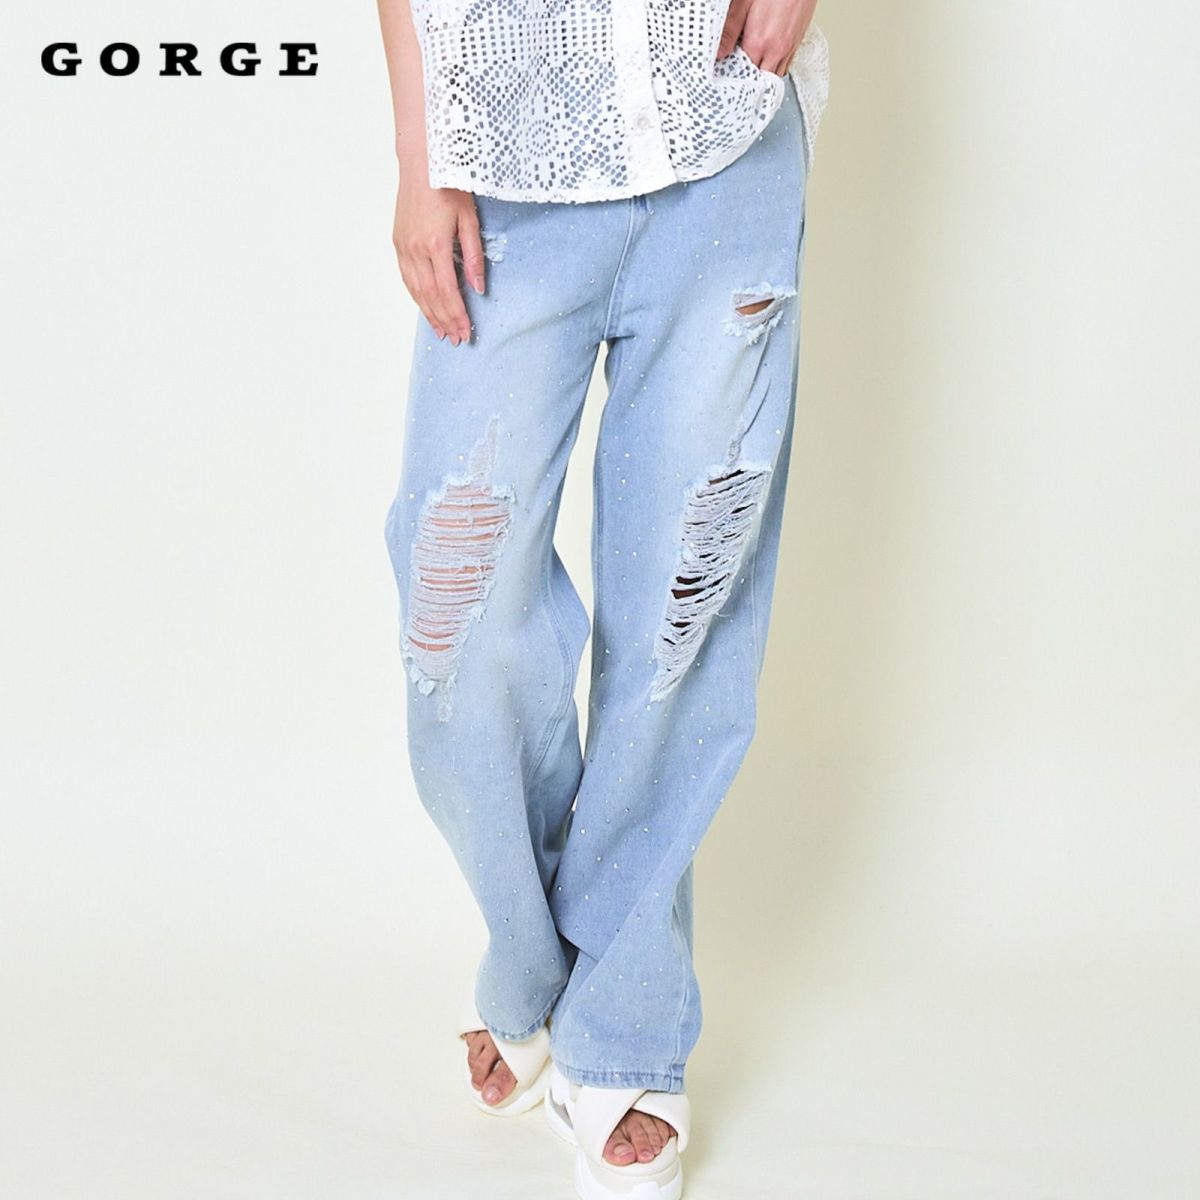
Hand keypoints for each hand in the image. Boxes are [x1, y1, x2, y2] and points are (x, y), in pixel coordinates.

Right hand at [391, 159, 484, 345]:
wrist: (422, 163)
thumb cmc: (449, 185)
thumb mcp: (470, 219)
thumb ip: (474, 256)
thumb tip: (478, 288)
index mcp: (435, 244)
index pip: (448, 291)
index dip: (458, 315)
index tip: (467, 331)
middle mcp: (416, 249)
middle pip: (431, 296)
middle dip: (445, 320)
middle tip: (457, 339)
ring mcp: (403, 247)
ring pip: (416, 291)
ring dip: (430, 314)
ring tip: (442, 332)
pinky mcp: (398, 243)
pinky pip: (407, 278)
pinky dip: (417, 297)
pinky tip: (426, 308)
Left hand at [718, 0, 816, 75]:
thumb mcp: (744, 1)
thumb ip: (731, 28)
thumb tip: (719, 52)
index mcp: (759, 41)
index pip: (743, 74)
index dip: (733, 78)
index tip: (726, 78)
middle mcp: (776, 49)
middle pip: (760, 82)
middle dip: (748, 83)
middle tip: (737, 80)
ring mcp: (789, 47)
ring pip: (774, 77)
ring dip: (763, 78)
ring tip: (751, 74)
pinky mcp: (797, 42)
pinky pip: (786, 66)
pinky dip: (775, 69)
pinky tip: (767, 62)